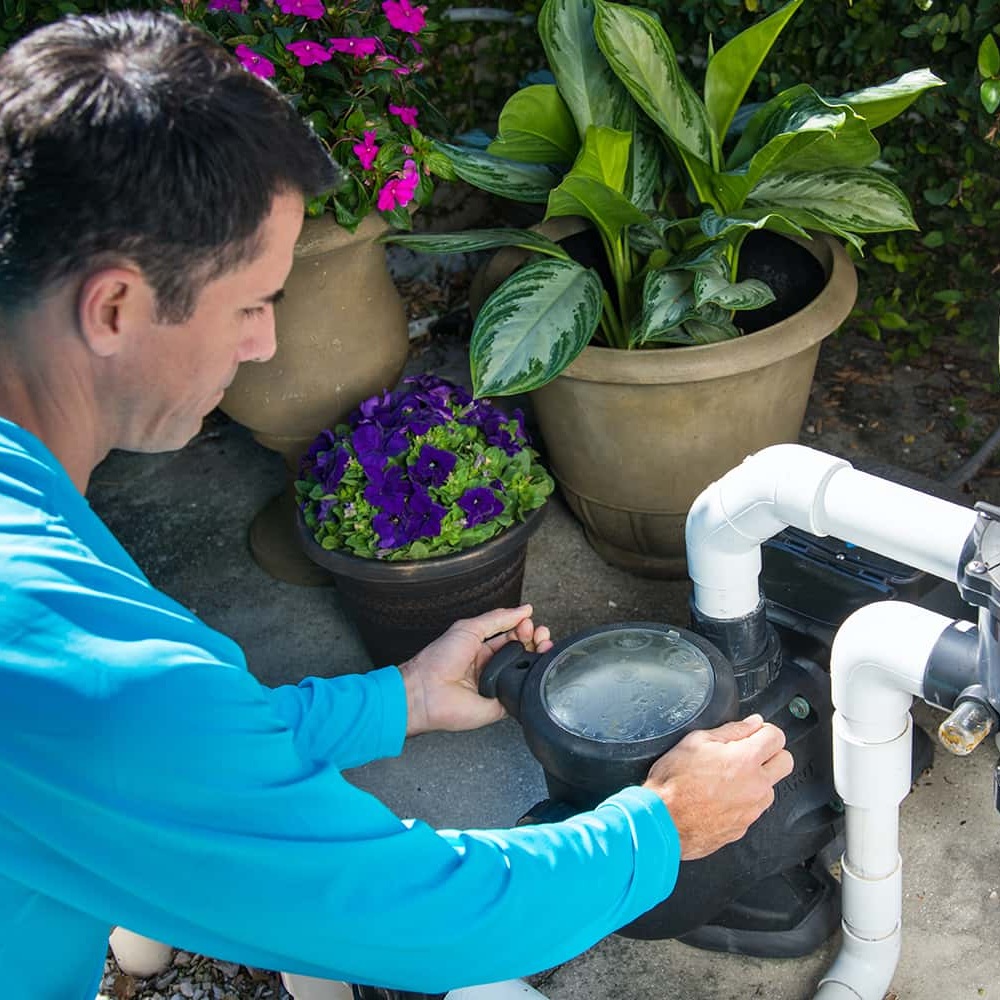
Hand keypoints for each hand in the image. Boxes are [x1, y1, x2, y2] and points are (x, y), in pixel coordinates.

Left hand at [399, 604, 552, 736]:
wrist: (426, 690)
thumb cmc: (438, 660)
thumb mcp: (468, 628)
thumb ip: (497, 619)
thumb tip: (523, 610)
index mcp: (484, 649)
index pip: (513, 637)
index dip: (524, 629)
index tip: (530, 623)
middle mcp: (492, 667)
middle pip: (524, 653)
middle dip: (536, 640)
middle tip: (540, 634)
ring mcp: (498, 686)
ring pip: (527, 672)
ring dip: (538, 658)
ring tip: (542, 645)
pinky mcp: (501, 705)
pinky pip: (522, 694)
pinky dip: (531, 682)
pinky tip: (536, 669)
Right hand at [643, 715, 792, 860]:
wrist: (662, 821)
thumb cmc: (674, 782)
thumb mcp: (696, 741)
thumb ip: (731, 730)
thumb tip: (752, 723)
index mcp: (746, 760)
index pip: (777, 737)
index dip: (764, 730)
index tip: (754, 732)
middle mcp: (757, 786)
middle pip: (786, 762)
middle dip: (771, 753)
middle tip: (747, 752)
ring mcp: (752, 810)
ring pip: (770, 788)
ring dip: (757, 780)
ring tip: (727, 778)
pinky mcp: (744, 827)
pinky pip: (753, 809)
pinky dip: (743, 801)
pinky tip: (719, 797)